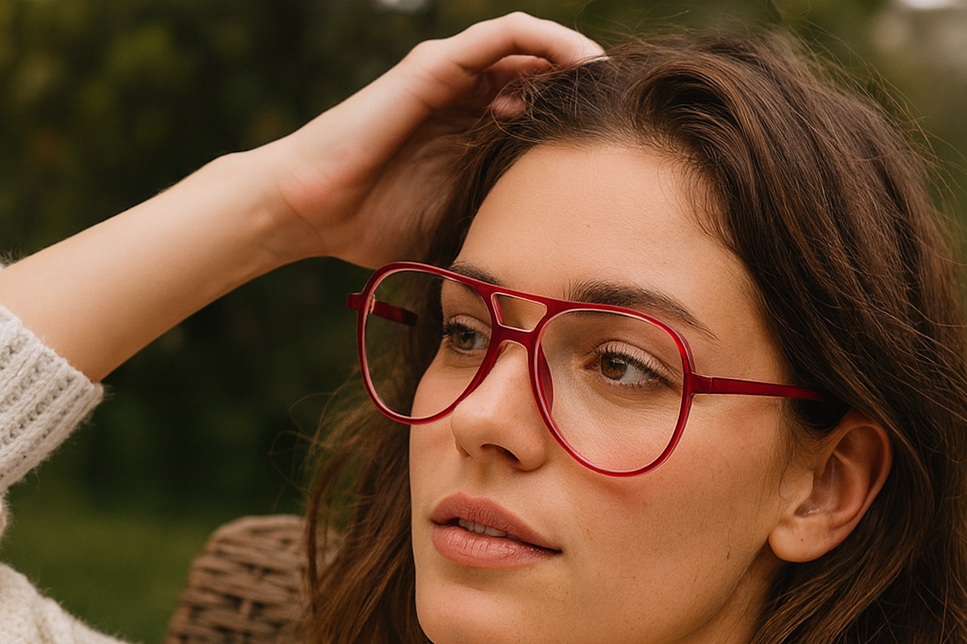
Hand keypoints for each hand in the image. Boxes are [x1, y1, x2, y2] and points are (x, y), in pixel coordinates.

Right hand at [257, 12, 603, 267]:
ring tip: (613, 82)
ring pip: (530, 48)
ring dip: (577, 58)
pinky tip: (582, 60)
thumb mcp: (458, 224)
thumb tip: (554, 265)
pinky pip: (502, 35)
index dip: (581, 124)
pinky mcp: (435, 66)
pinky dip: (545, 39)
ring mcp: (450, 79)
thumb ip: (499, 220)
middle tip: (630, 111)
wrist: (315, 212)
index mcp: (471, 137)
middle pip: (543, 76)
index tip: (624, 149)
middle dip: (588, 90)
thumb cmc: (377, 227)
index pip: (540, 113)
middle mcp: (466, 101)